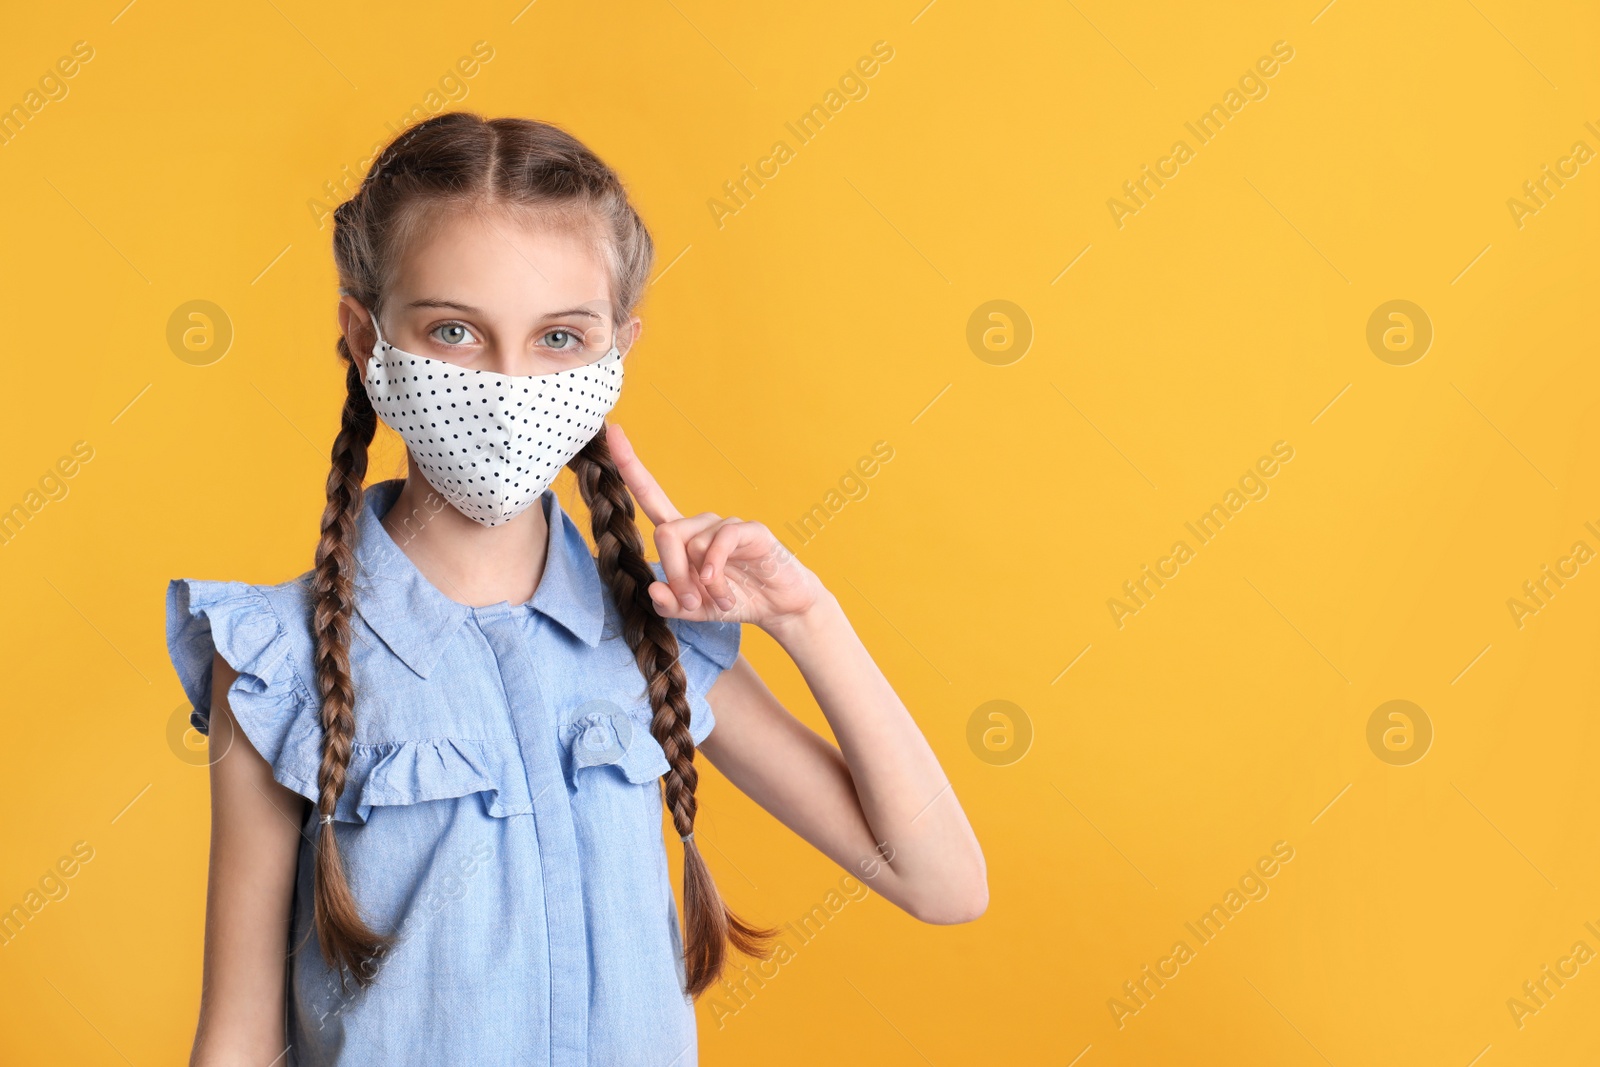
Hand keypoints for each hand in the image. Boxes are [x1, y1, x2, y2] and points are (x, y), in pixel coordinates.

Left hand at [606, 423, 824, 630]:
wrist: (778, 605)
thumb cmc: (735, 597)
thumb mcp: (695, 610)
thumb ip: (670, 604)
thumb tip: (652, 588)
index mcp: (684, 536)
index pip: (650, 495)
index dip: (630, 465)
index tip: (613, 432)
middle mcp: (701, 524)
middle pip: (666, 532)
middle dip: (672, 570)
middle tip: (689, 601)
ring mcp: (726, 525)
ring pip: (692, 542)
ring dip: (700, 582)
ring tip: (719, 599)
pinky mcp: (750, 530)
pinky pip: (720, 541)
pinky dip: (715, 569)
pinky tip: (720, 589)